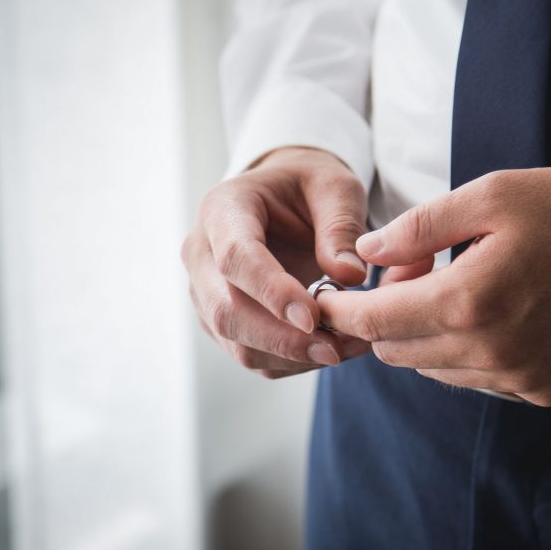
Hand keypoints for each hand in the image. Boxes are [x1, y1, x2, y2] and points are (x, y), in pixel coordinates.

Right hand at [182, 147, 372, 377]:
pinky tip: (330, 352)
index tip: (313, 317)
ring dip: (289, 356)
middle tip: (335, 349)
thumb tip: (349, 276)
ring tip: (344, 350)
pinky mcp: (220, 320)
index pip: (235, 257)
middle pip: (225, 310)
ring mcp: (205, 291)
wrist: (286, 199)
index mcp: (223, 209)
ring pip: (235, 341)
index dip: (271, 291)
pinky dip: (290, 362)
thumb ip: (342, 226)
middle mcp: (201, 252)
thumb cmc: (309, 187)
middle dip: (281, 338)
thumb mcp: (335, 187)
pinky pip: (250, 354)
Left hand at [316, 167, 550, 404]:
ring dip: (424, 335)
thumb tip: (366, 252)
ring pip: (434, 370)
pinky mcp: (543, 391)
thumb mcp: (492, 194)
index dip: (342, 309)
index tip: (327, 297)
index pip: (376, 321)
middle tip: (412, 271)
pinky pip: (476, 381)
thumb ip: (418, 226)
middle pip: (397, 351)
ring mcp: (519, 379)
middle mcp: (490, 353)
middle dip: (384, 316)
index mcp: (470, 301)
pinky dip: (463, 353)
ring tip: (456, 287)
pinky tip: (489, 314)